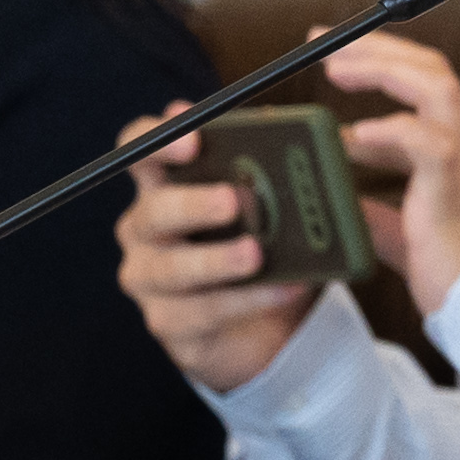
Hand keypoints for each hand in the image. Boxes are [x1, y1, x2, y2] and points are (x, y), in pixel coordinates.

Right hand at [112, 101, 313, 391]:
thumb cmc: (268, 245)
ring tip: (257, 254)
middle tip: (233, 200)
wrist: (274, 322)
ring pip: (170, 269)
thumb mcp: (281, 203)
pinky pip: (200, 312)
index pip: (140, 148)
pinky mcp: (167, 322)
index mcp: (165, 183)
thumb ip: (285, 168)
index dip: (158, 139)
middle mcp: (146, 226)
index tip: (193, 138)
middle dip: (193, 204)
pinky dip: (247, 300)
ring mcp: (149, 277)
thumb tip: (318, 136)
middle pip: (153, 210)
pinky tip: (284, 289)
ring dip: (216, 260)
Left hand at [325, 31, 459, 315]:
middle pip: (432, 71)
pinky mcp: (459, 187)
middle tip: (325, 45)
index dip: (386, 72)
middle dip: (377, 50)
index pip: (430, 94)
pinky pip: (427, 141)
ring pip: (435, 85)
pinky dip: (389, 131)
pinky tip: (356, 134)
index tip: (344, 66)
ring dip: (382, 68)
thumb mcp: (412, 237)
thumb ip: (380, 213)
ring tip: (338, 66)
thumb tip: (342, 198)